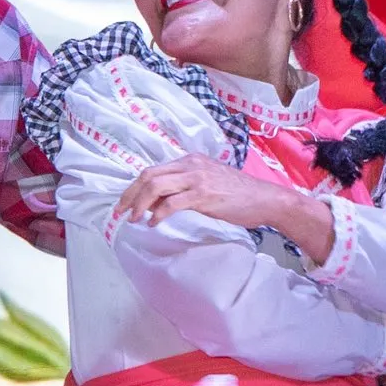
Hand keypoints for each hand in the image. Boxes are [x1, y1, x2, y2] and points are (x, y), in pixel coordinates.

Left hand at [116, 153, 284, 231]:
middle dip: (129, 195)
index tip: (124, 204)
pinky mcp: (203, 195)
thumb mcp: (207, 185)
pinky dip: (158, 214)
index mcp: (190, 161)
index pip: (153, 170)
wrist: (265, 199)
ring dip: (139, 204)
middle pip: (148, 175)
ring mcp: (197, 178)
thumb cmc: (238, 195)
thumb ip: (183, 189)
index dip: (134, 187)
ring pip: (156, 186)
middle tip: (120, 212)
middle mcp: (190, 165)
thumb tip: (156, 204)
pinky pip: (172, 203)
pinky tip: (154, 224)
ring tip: (134, 219)